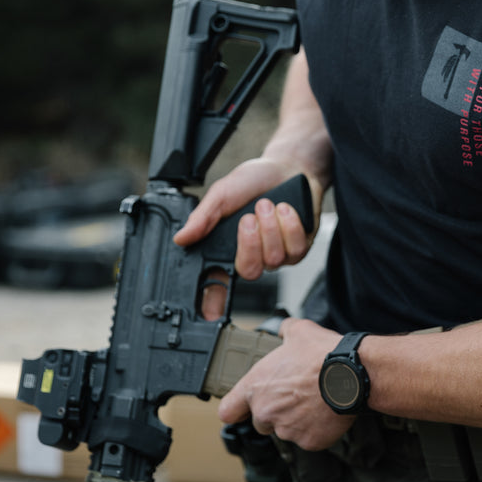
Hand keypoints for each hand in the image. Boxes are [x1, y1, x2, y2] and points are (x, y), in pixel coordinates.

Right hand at [173, 158, 320, 319]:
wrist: (288, 167)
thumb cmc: (254, 180)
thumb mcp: (222, 193)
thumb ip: (203, 217)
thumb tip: (182, 238)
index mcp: (228, 247)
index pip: (217, 282)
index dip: (212, 301)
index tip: (208, 314)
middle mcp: (252, 255)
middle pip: (248, 270)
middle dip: (250, 242)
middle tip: (249, 216)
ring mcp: (277, 255)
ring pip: (274, 258)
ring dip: (271, 227)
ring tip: (268, 204)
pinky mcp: (299, 248)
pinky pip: (295, 248)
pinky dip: (290, 225)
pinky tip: (286, 208)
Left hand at [218, 318, 354, 450]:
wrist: (352, 374)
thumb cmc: (323, 354)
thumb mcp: (298, 330)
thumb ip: (283, 330)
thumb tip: (283, 328)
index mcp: (256, 386)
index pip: (228, 411)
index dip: (236, 409)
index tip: (240, 409)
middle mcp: (266, 411)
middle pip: (261, 421)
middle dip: (275, 412)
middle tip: (295, 396)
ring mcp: (287, 429)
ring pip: (286, 430)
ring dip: (296, 420)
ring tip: (314, 401)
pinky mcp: (308, 441)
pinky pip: (308, 438)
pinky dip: (316, 429)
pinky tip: (325, 412)